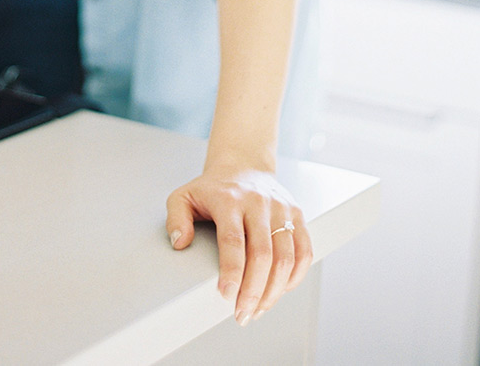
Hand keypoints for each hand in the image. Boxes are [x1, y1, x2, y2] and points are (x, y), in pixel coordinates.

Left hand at [166, 166, 312, 325]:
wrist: (243, 165)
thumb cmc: (213, 188)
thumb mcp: (184, 196)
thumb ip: (176, 218)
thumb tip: (179, 242)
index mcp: (229, 199)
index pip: (233, 240)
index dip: (232, 272)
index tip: (226, 295)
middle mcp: (258, 202)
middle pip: (262, 253)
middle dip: (253, 291)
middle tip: (242, 314)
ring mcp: (280, 208)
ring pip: (285, 256)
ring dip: (274, 290)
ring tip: (259, 309)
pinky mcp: (297, 214)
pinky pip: (304, 251)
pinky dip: (295, 276)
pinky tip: (280, 290)